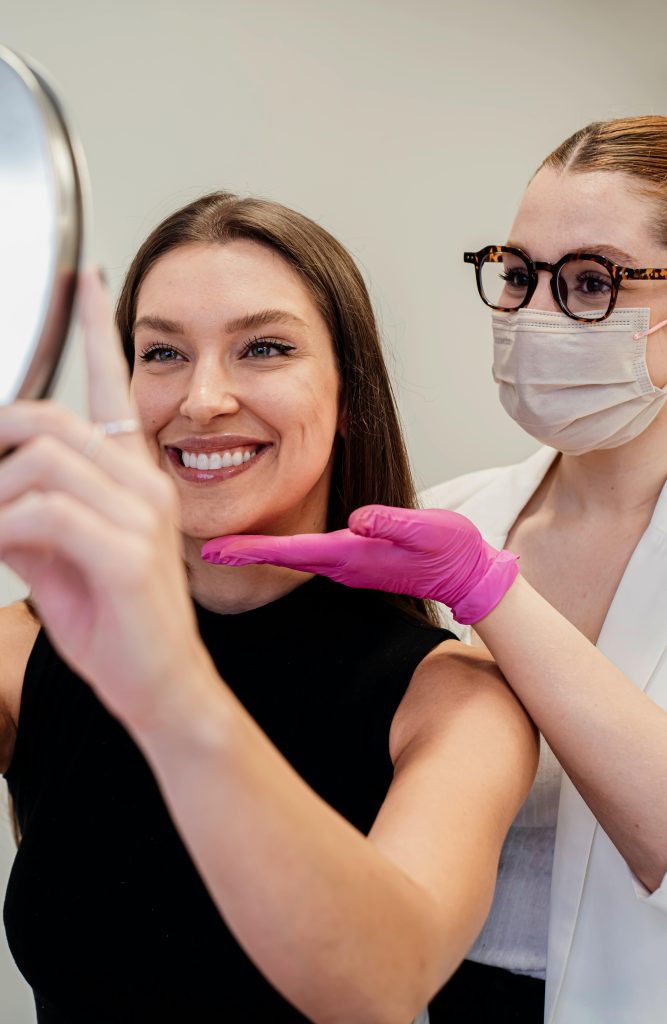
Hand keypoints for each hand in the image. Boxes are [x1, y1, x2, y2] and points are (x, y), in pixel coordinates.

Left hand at [0, 272, 207, 727]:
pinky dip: (2, 527)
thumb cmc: (118, 624)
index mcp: (135, 478)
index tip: (87, 278)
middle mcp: (144, 484)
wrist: (161, 686)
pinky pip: (42, 513)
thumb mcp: (62, 557)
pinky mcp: (127, 553)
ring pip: (40, 463)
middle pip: (50, 419)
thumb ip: (29, 512)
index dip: (99, 330)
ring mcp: (141, 516)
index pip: (115, 388)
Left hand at [202, 504, 518, 624]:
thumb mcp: (427, 531)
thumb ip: (394, 523)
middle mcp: (341, 561)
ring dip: (257, 551)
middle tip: (201, 550)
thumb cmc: (451, 551)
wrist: (468, 574)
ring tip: (222, 546)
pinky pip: (308, 554)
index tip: (212, 551)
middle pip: (280, 555)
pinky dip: (280, 550)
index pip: (289, 550)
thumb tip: (360, 518)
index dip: (249, 549)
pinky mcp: (356, 557)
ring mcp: (347, 562)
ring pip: (291, 555)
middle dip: (240, 552)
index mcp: (350, 554)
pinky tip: (268, 545)